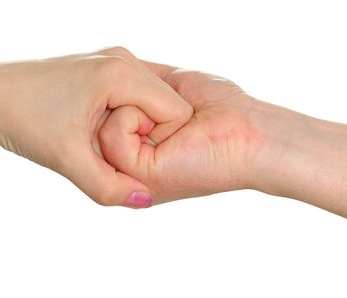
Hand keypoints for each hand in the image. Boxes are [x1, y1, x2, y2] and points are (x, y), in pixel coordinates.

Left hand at [0, 48, 192, 207]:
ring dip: (129, 131)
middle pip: (164, 108)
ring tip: (91, 139)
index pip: (176, 113)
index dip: (155, 144)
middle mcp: (121, 58)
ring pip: (146, 106)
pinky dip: (119, 121)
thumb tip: (145, 200)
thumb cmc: (21, 119)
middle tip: (101, 149)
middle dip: (142, 137)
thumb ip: (108, 186)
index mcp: (120, 71)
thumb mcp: (66, 159)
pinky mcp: (99, 69)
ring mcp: (110, 60)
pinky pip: (130, 100)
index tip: (118, 154)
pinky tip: (88, 130)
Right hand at [98, 61, 296, 203]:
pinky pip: (111, 135)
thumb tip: (106, 72)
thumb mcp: (170, 84)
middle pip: (96, 117)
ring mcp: (130, 173)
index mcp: (135, 145)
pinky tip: (171, 131)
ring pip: (98, 127)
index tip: (159, 98)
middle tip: (175, 113)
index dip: (121, 91)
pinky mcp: (137, 175)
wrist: (250, 132)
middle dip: (129, 98)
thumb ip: (136, 81)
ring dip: (138, 109)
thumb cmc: (221, 108)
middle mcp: (127, 163)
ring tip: (176, 125)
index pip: (101, 109)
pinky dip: (138, 119)